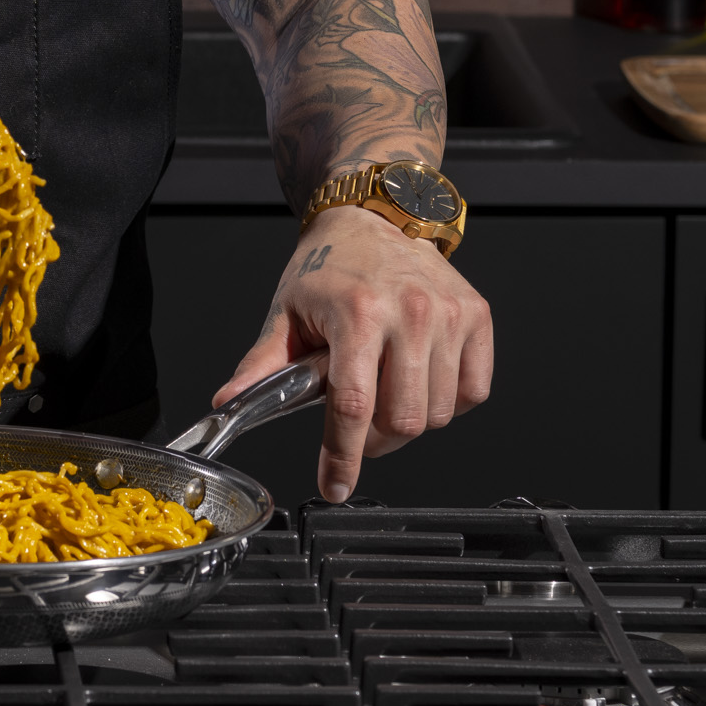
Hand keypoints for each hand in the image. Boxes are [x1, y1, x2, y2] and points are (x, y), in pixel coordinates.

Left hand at [216, 207, 492, 502]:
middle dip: (374, 443)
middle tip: (356, 430)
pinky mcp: (476, 316)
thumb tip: (228, 402)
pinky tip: (419, 381)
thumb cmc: (329, 267)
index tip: (335, 486)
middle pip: (402, 421)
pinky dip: (447, 402)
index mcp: (358, 313)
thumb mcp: (287, 313)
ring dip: (409, 422)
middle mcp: (410, 312)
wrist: (374, 219)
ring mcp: (449, 314)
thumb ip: (262, 365)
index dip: (343, 457)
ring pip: (439, 414)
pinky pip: (473, 391)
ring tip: (384, 393)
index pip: (353, 406)